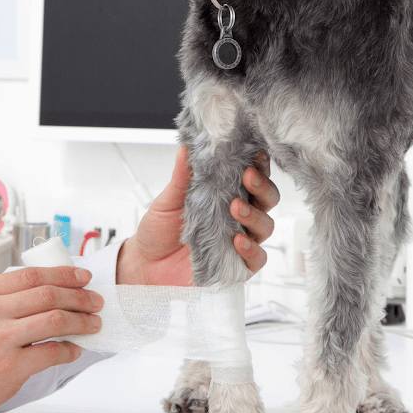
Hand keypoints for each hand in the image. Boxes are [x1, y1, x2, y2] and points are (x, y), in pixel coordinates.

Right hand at [0, 266, 103, 412]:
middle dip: (80, 296)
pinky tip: (74, 349)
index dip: (64, 274)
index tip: (82, 277)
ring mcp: (0, 339)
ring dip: (81, 321)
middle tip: (94, 301)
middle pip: (48, 294)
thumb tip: (41, 292)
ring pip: (55, 320)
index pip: (31, 275)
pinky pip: (52, 352)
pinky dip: (69, 350)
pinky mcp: (10, 368)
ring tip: (92, 323)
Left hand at [118, 146, 280, 285]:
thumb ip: (182, 177)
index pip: (252, 178)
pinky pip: (257, 259)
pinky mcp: (236, 266)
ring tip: (235, 208)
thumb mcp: (167, 201)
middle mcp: (237, 218)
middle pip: (267, 199)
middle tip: (248, 176)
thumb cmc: (159, 232)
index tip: (255, 155)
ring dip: (254, 215)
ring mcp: (240, 241)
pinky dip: (251, 249)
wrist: (146, 266)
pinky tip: (238, 240)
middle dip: (262, 186)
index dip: (258, 165)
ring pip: (266, 226)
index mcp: (225, 196)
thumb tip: (187, 146)